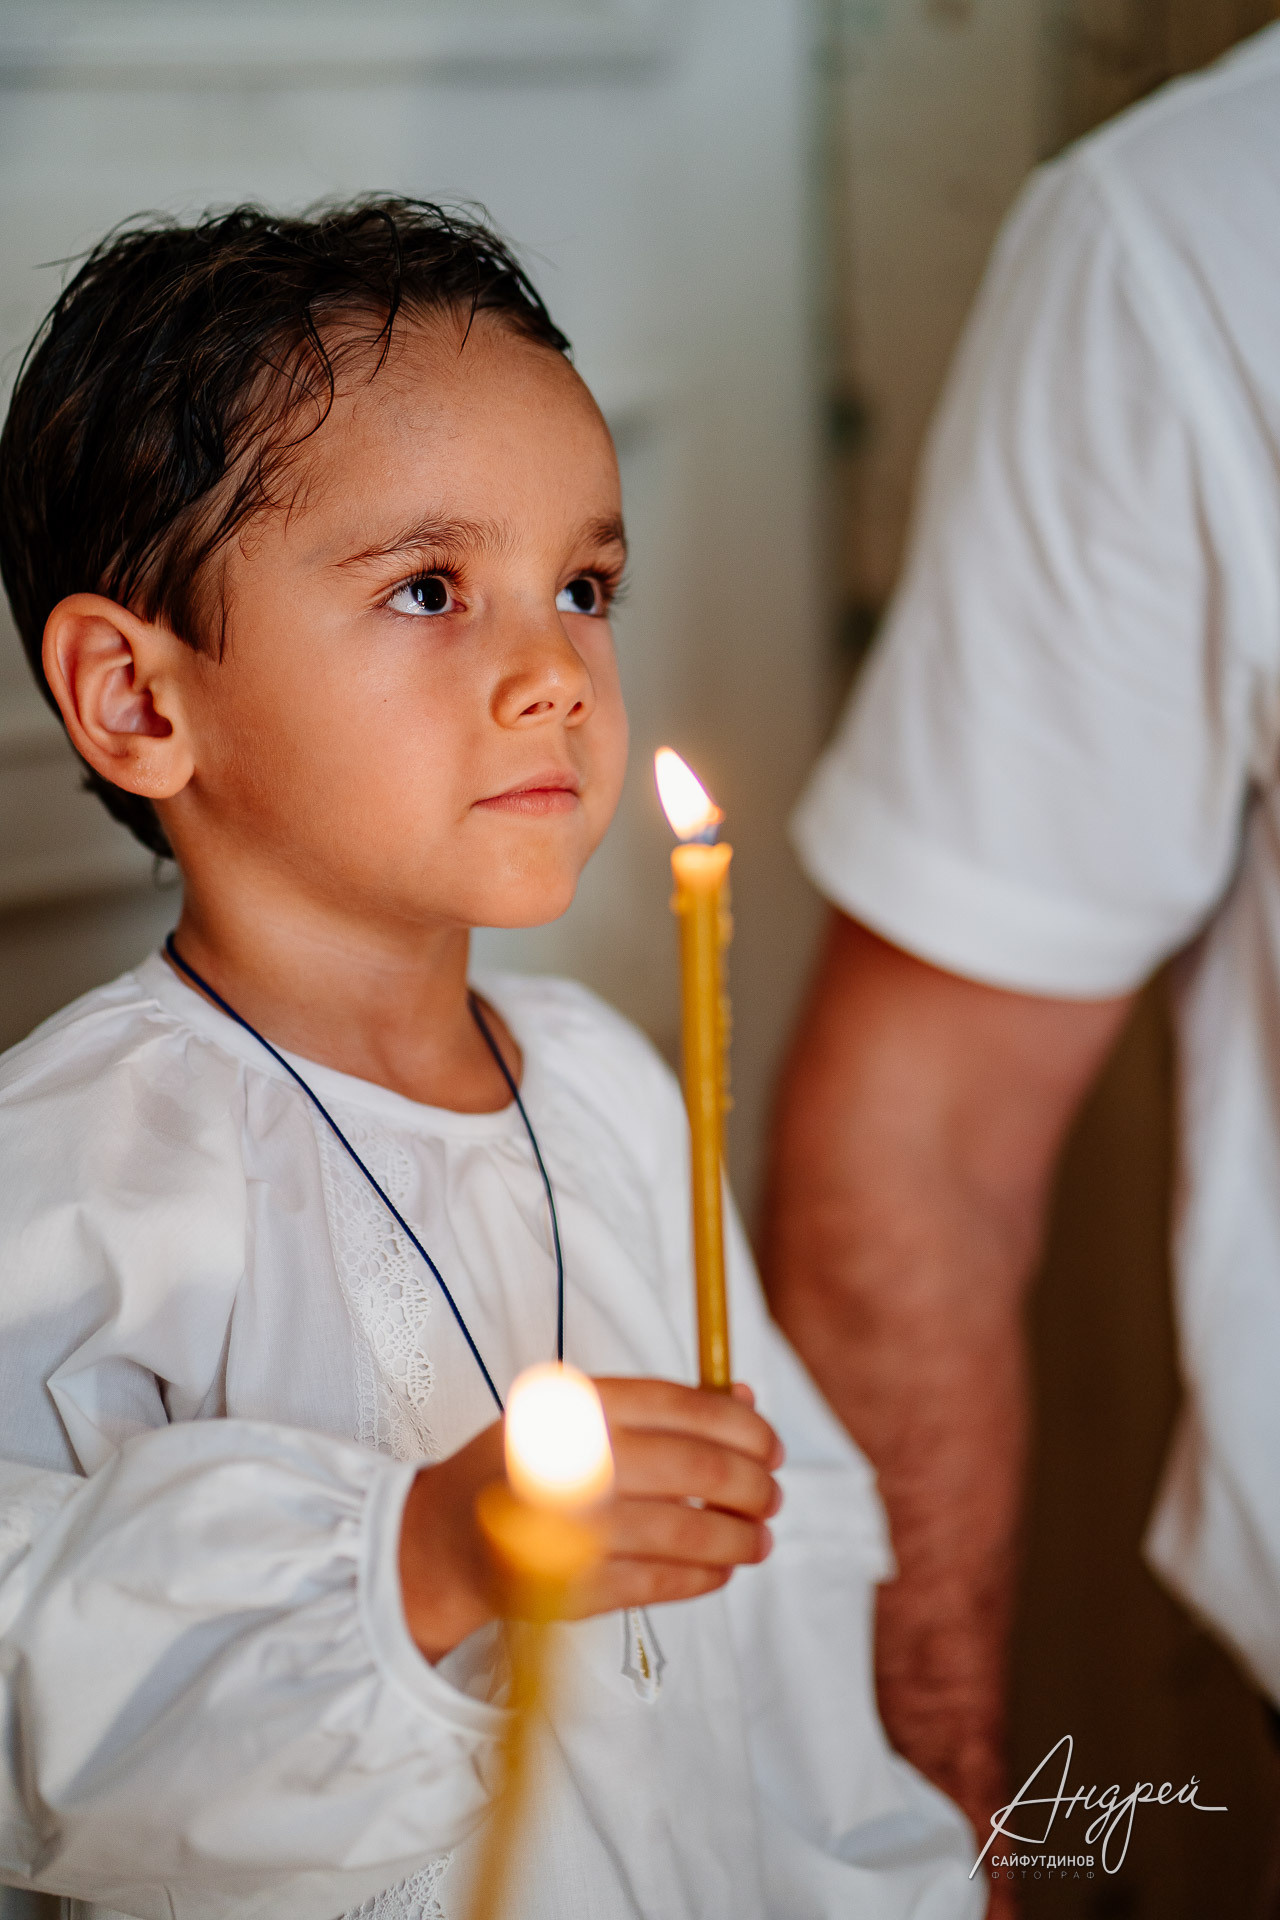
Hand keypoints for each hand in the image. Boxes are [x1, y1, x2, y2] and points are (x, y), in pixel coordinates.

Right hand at [398, 1377, 781, 1661]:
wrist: (446, 1541)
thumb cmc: (529, 1467)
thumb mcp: (579, 1417)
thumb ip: (660, 1408)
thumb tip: (747, 1396)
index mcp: (574, 1408)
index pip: (681, 1406)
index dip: (742, 1427)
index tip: (771, 1446)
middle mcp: (572, 1463)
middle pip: (696, 1470)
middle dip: (752, 1486)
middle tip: (771, 1496)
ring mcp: (573, 1531)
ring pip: (687, 1533)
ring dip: (739, 1538)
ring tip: (759, 1539)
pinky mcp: (574, 1588)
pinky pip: (663, 1582)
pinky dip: (704, 1575)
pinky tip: (720, 1568)